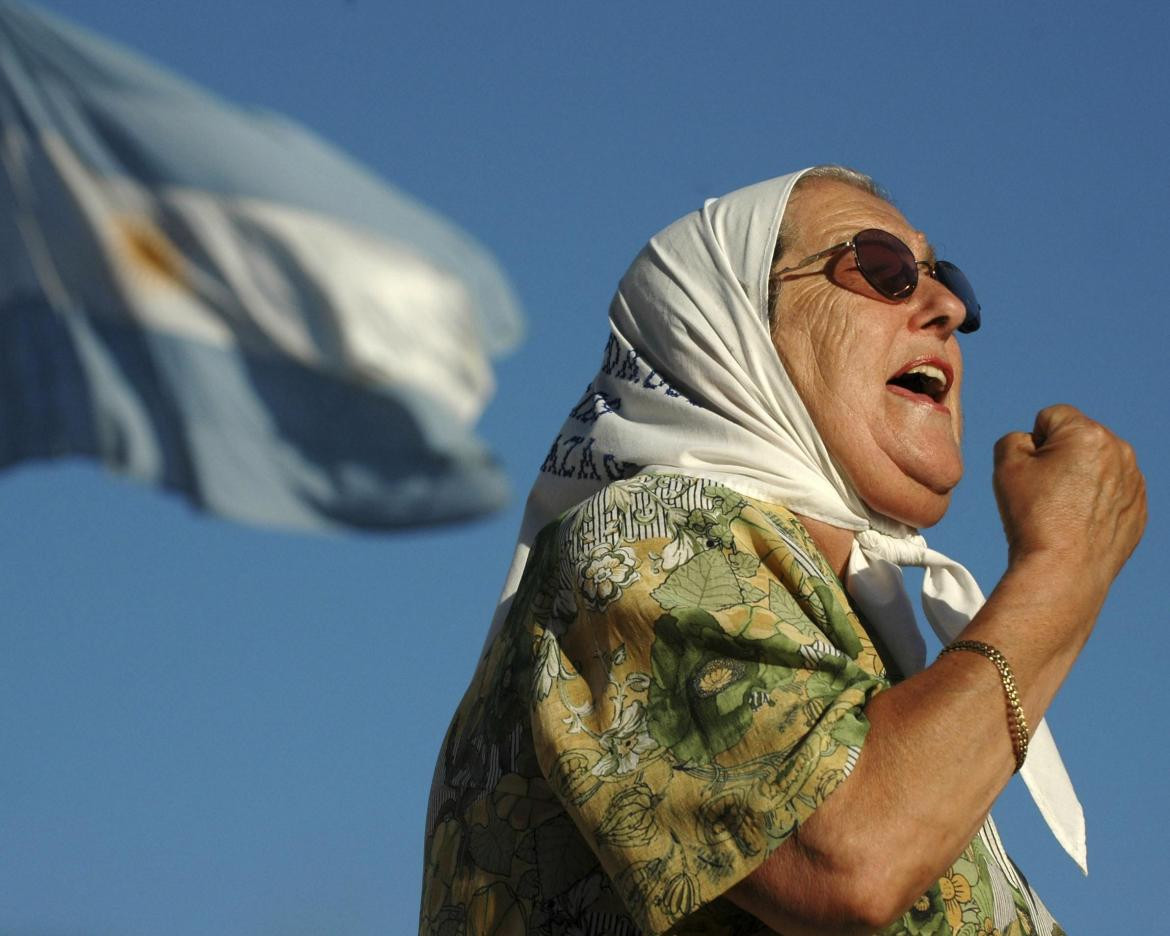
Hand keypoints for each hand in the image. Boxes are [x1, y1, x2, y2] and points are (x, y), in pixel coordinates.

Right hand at [993, 404, 1145, 588]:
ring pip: (1096, 465)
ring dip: (1078, 477)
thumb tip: (1033, 442)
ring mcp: (1135, 481)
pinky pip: (1112, 492)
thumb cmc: (1033, 517)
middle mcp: (1120, 451)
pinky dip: (1094, 501)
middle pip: (1077, 439)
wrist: (1064, 571)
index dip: (1033, 443)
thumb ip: (1013, 439)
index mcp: (1088, 434)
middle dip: (1059, 457)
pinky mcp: (1140, 508)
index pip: (1051, 417)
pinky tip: (1079, 523)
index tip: (1032, 473)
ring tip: (1062, 510)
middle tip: (1044, 493)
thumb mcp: (1005, 466)